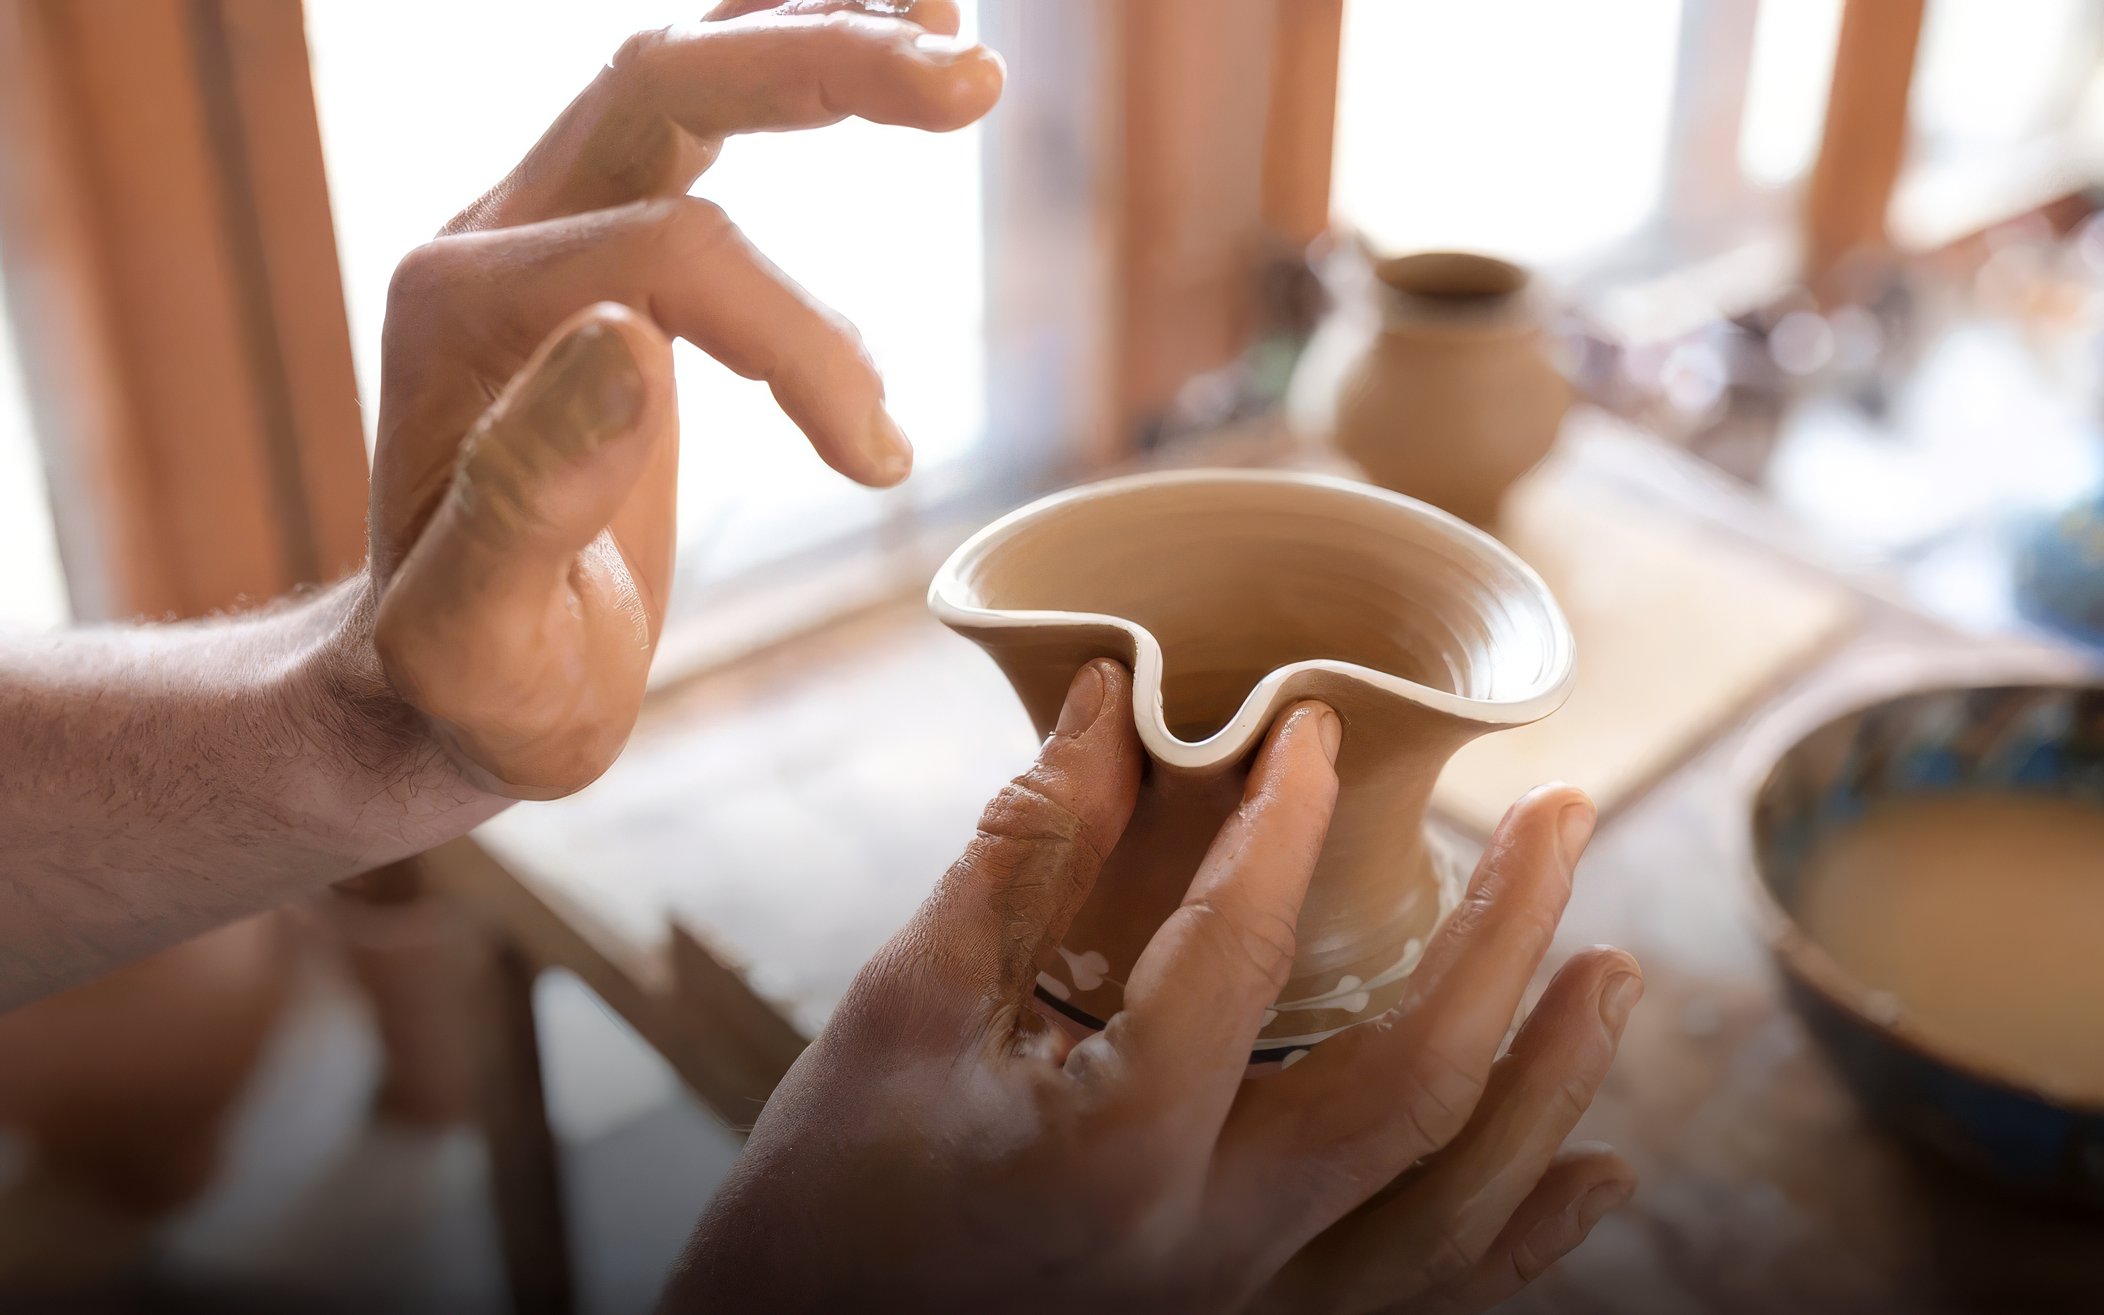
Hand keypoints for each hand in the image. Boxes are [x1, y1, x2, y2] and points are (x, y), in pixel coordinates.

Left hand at [329, 1, 1001, 801]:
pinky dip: (799, 71)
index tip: (878, 459)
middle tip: (972, 82)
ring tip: (949, 39)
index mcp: (462, 312)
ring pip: (683, 66)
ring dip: (815, 34)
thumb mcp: (481, 641)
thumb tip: (630, 339)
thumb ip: (528, 495)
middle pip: (661, 81)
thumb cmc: (472, 684)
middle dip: (820, 63)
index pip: (667, 252)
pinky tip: (898, 70)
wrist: (436, 684)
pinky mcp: (606, 245)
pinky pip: (704, 115)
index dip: (799, 341)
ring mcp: (547, 227)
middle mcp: (494, 236)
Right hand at [669, 661, 1642, 1312]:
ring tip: (1616, 963)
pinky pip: (1423, 1300)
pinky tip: (1593, 1171)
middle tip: (1563, 813)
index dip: (1281, 819)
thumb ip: (1024, 854)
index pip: (1234, 952)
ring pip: (1452, 1211)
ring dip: (1551, 1081)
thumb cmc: (824, 1193)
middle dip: (1509, 940)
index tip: (1313, 728)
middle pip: (1415, 1091)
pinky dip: (1521, 1238)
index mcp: (1109, 1147)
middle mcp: (1204, 1246)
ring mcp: (1239, 1311)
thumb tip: (1112, 707)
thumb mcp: (902, 1006)